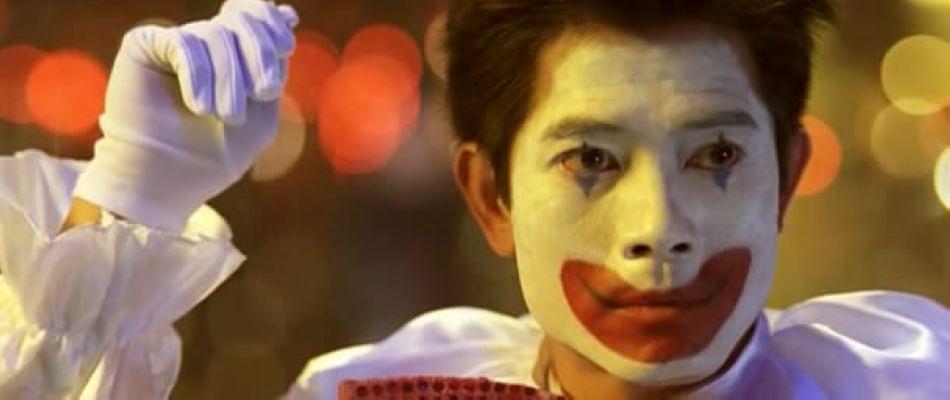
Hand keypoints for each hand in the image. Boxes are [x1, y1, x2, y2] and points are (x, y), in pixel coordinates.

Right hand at [72, 0, 298, 231]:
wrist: (165, 183)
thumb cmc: (213, 155)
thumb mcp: (262, 113)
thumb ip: (276, 68)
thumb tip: (287, 13)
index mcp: (234, 56)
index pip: (258, 14)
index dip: (273, 22)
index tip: (286, 48)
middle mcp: (204, 43)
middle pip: (242, 19)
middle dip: (261, 54)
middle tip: (263, 93)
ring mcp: (174, 43)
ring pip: (216, 34)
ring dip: (230, 79)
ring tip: (225, 116)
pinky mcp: (144, 45)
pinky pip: (183, 43)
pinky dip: (198, 76)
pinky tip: (198, 107)